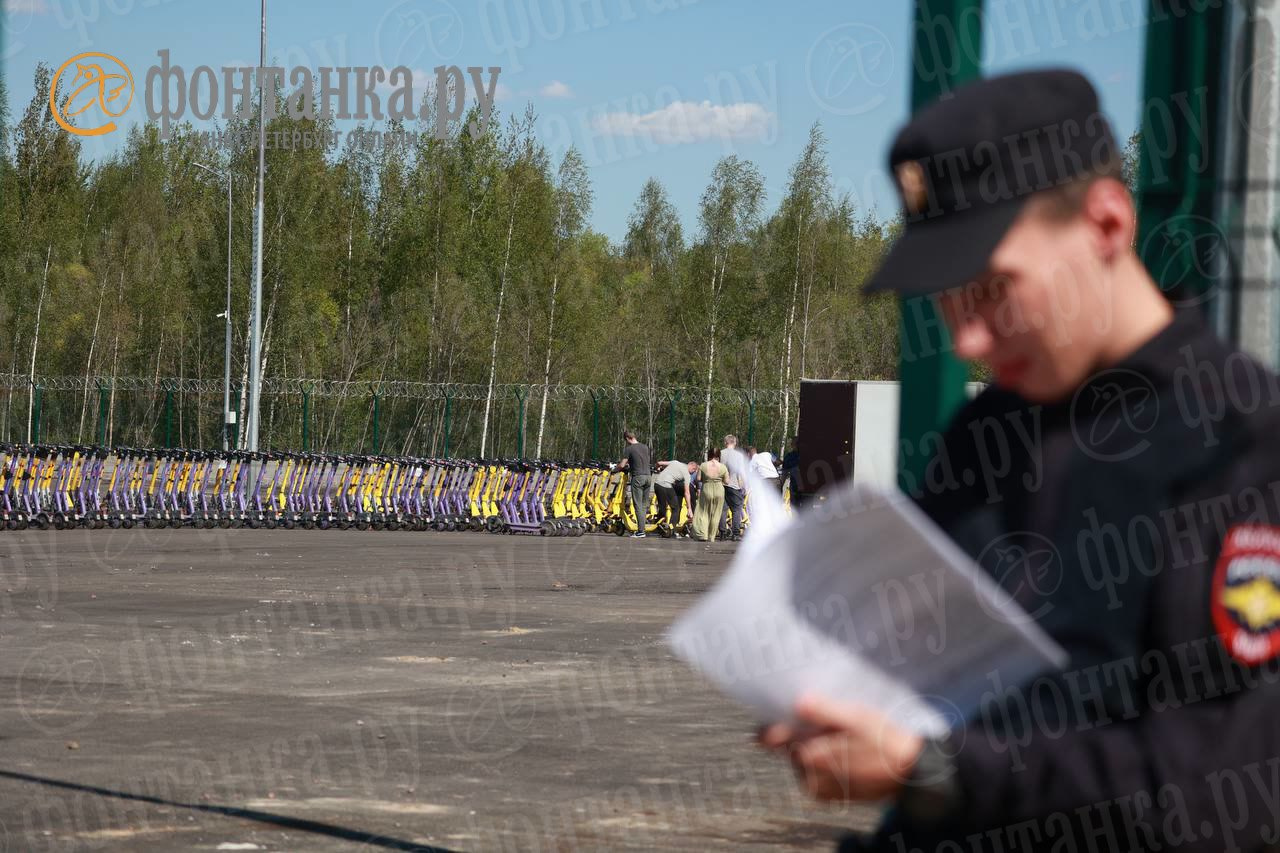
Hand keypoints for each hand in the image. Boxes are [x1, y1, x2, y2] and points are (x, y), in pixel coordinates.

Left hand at [758, 693, 922, 802]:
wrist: (908, 770)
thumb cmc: (881, 738)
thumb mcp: (854, 716)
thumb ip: (822, 710)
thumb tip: (797, 704)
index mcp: (808, 754)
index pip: (770, 737)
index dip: (772, 722)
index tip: (781, 712)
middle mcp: (807, 775)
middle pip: (788, 746)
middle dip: (800, 733)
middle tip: (826, 723)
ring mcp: (818, 788)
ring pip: (801, 759)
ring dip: (813, 747)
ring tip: (839, 738)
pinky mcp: (828, 795)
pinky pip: (814, 774)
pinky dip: (822, 762)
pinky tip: (843, 753)